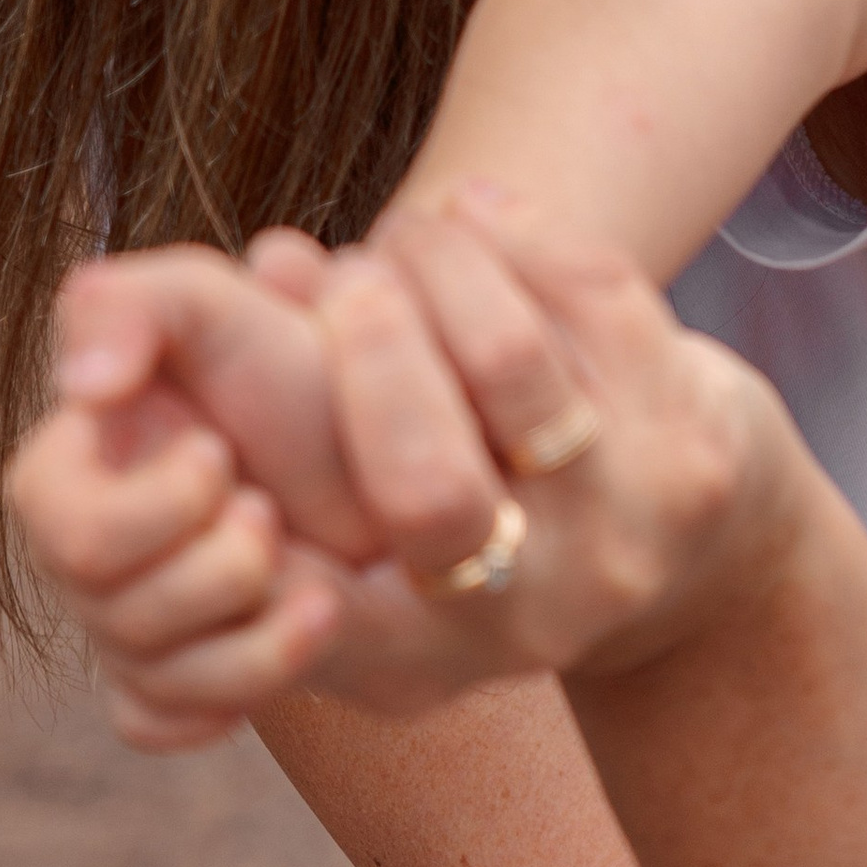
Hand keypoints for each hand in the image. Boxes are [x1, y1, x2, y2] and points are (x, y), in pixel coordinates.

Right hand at [9, 197, 805, 747]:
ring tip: (406, 235)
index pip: (283, 600)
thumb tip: (165, 322)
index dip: (241, 487)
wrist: (701, 543)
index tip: (227, 410)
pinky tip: (476, 211)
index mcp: (392, 655)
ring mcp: (617, 546)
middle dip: (363, 352)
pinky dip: (520, 237)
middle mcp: (507, 627)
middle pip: (423, 487)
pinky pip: (597, 307)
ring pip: (513, 372)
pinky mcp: (696, 458)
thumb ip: (245, 417)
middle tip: (336, 273)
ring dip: (440, 269)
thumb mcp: (354, 511)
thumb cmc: (479, 492)